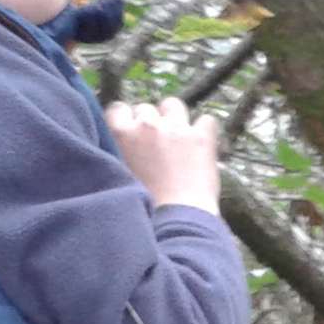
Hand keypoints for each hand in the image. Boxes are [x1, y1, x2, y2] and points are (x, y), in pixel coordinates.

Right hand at [107, 97, 220, 213]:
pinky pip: (207, 119)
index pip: (118, 108)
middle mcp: (148, 125)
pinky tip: (202, 143)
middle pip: (146, 108)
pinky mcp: (202, 138)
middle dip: (150, 122)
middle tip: (155, 144)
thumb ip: (117, 152)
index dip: (126, 119)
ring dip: (174, 116)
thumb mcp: (119, 174)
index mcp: (122, 134)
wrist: (176, 219)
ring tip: (177, 136)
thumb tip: (119, 144)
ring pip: (173, 104)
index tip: (131, 132)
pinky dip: (205, 129)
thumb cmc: (143, 206)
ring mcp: (176, 129)